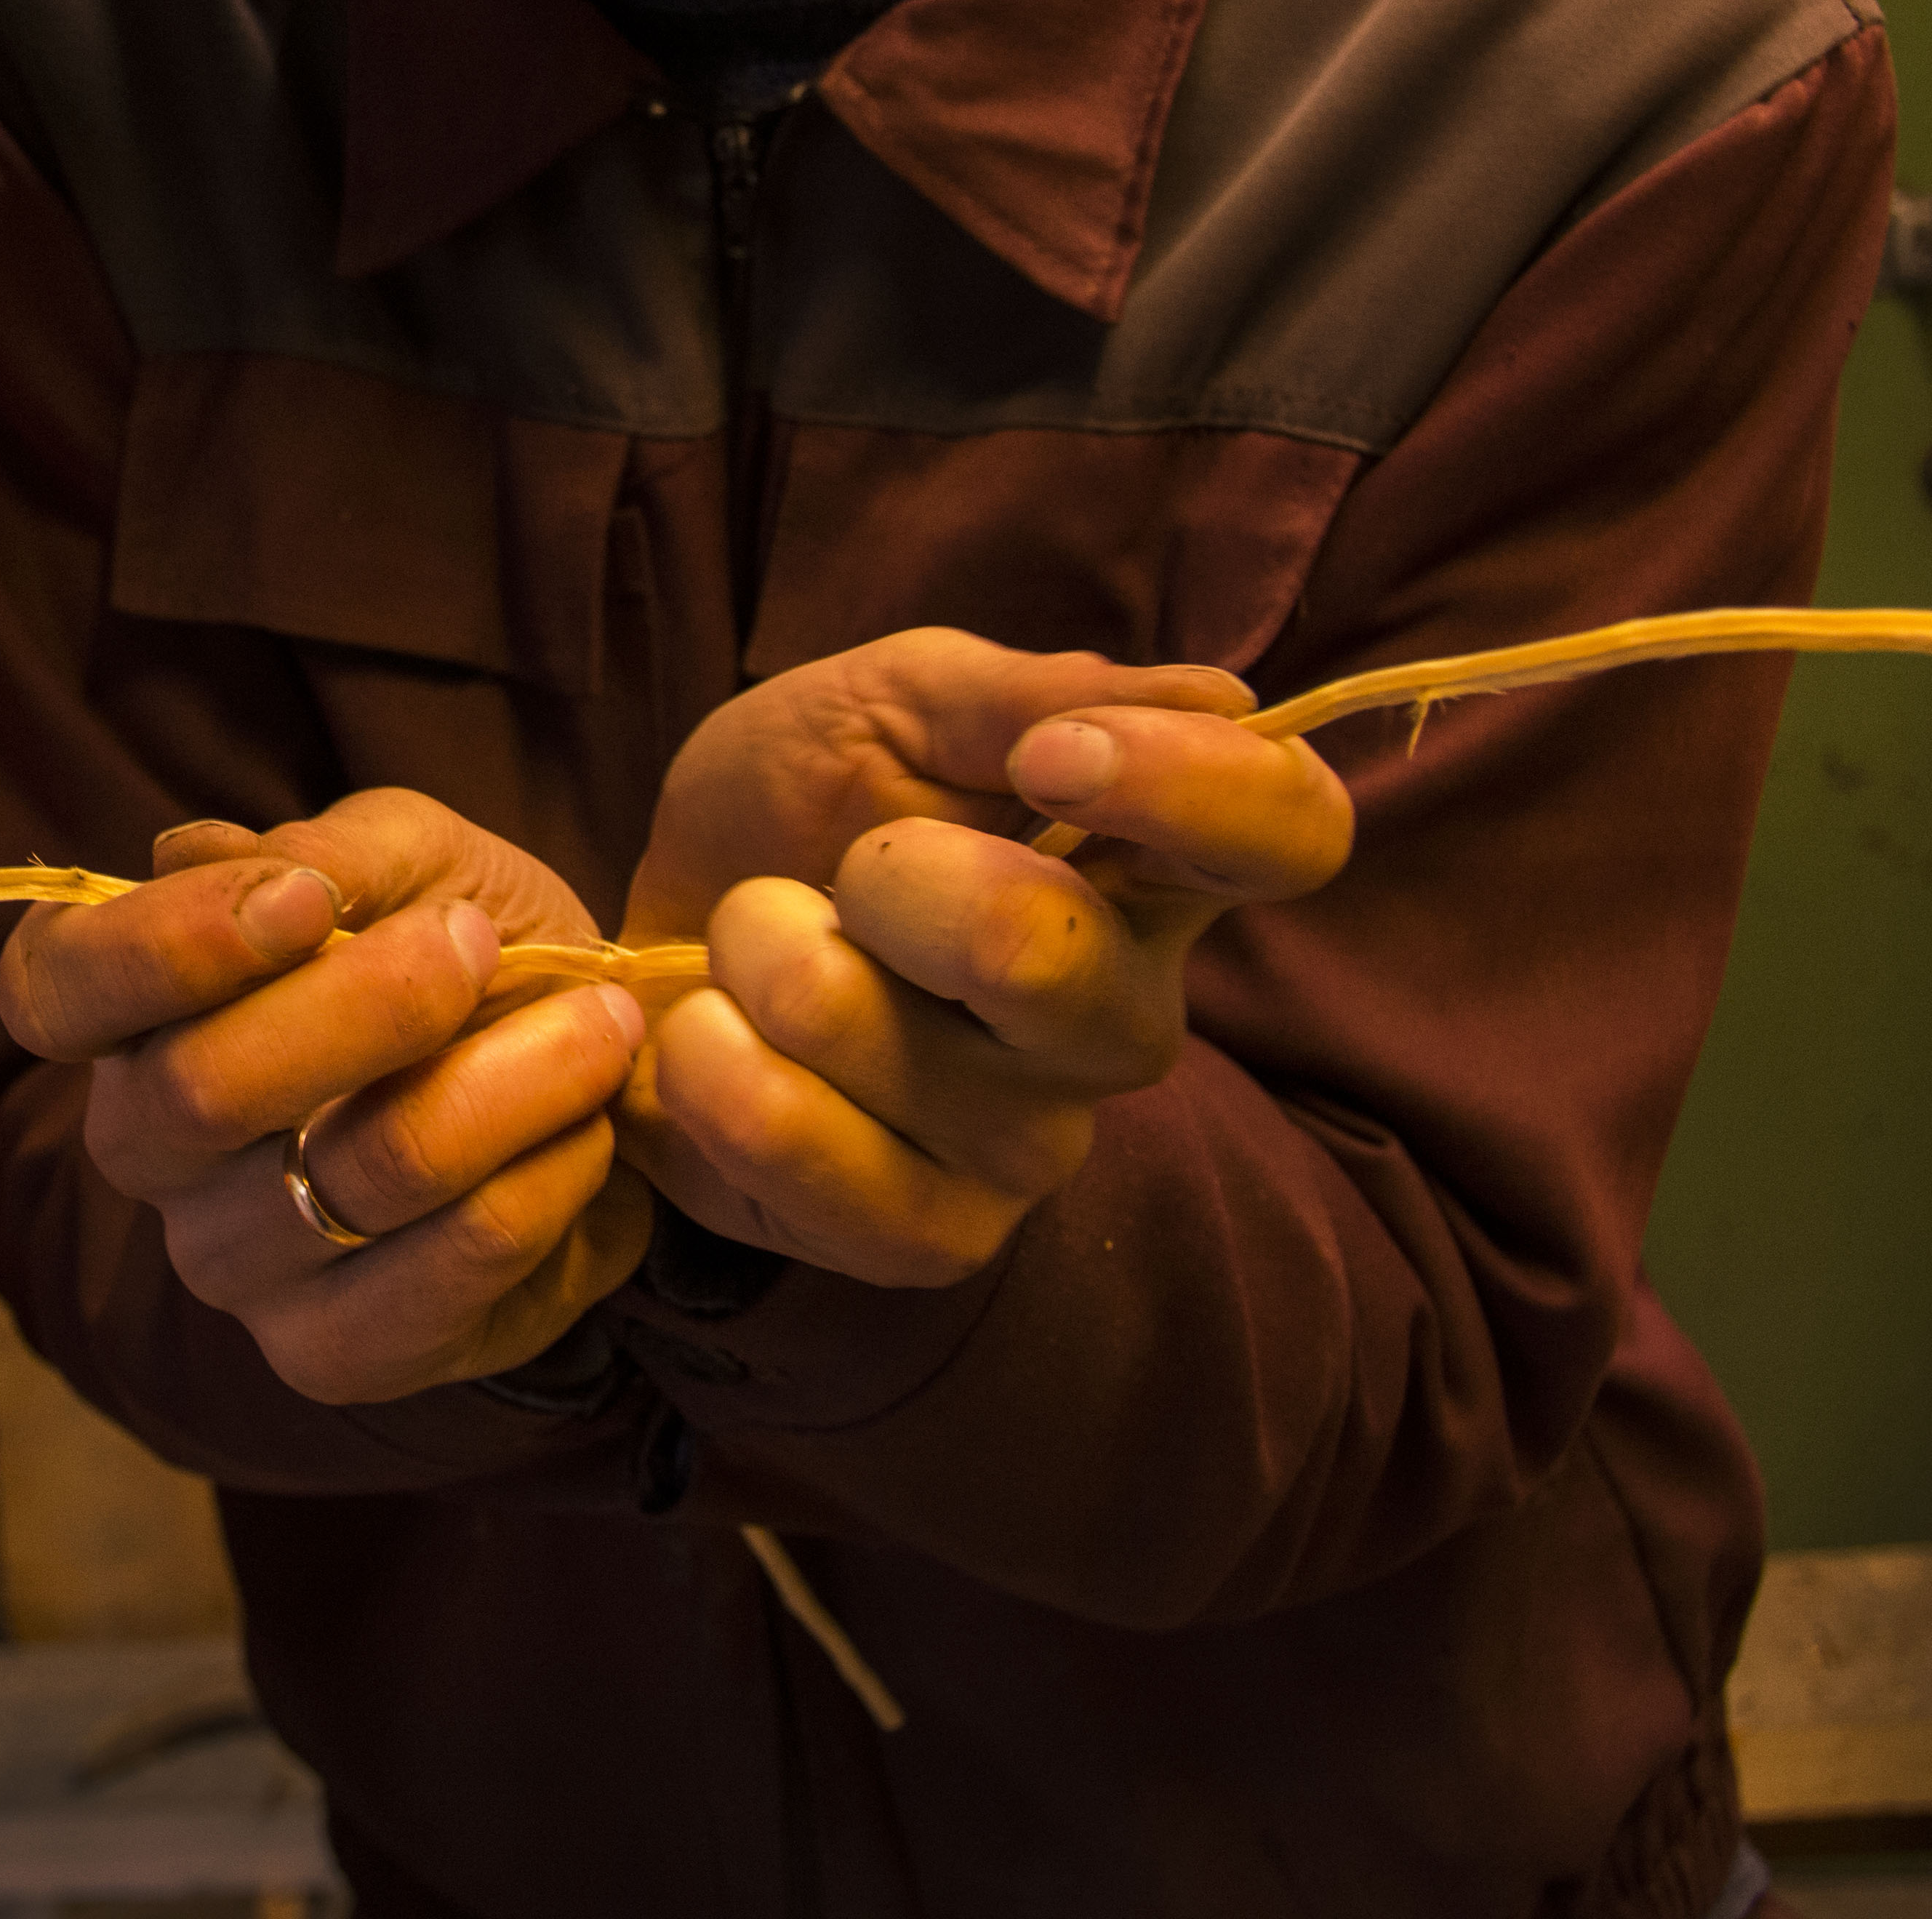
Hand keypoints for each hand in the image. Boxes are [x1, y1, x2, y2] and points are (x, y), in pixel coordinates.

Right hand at [0, 790, 654, 1405]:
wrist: (583, 1078)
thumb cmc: (463, 950)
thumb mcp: (414, 859)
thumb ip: (328, 849)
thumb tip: (200, 856)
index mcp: (130, 1012)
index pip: (55, 989)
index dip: (161, 947)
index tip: (306, 899)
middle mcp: (151, 1149)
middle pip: (201, 1093)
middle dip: (368, 1006)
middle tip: (481, 944)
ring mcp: (234, 1266)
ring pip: (360, 1175)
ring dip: (508, 1081)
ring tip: (599, 1023)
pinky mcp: (338, 1354)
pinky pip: (452, 1266)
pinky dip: (546, 1179)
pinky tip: (588, 1127)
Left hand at [613, 631, 1351, 1288]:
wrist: (642, 943)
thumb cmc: (793, 814)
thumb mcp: (887, 705)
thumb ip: (1026, 695)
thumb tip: (1213, 700)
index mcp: (1143, 873)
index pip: (1289, 835)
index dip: (1194, 790)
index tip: (1048, 757)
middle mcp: (1120, 1018)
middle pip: (1062, 962)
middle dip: (894, 882)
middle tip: (839, 867)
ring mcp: (1033, 1144)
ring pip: (894, 1048)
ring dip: (765, 957)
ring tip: (748, 943)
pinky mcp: (930, 1236)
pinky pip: (810, 1153)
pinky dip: (714, 1065)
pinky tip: (710, 1038)